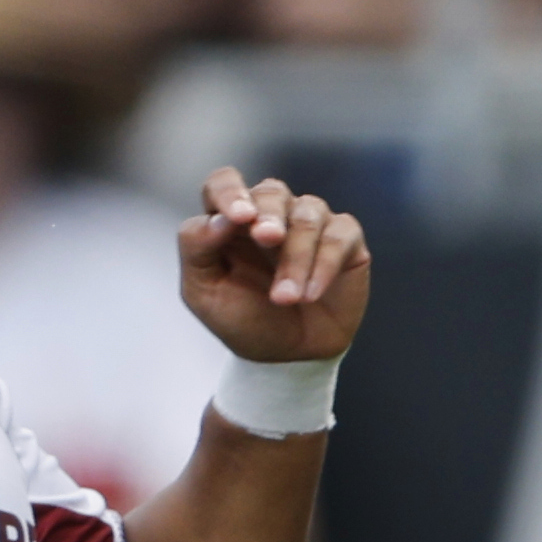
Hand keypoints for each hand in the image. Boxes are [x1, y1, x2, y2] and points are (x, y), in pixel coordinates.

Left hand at [179, 167, 370, 364]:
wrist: (286, 358)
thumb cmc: (243, 320)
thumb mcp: (203, 293)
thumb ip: (196, 248)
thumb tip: (218, 218)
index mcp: (231, 220)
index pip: (225, 182)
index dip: (230, 192)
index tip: (238, 216)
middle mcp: (271, 213)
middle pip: (271, 192)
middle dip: (269, 216)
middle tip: (267, 240)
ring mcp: (309, 223)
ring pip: (306, 215)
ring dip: (295, 257)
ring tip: (286, 298)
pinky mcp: (344, 241)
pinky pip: (339, 235)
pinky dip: (325, 264)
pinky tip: (310, 294)